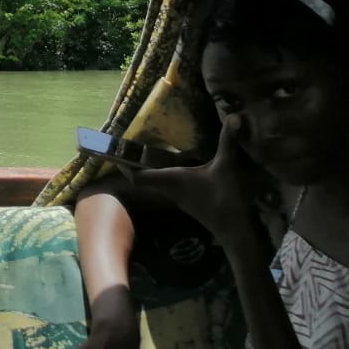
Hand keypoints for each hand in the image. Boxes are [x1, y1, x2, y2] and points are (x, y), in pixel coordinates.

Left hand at [131, 121, 266, 243]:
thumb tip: (234, 116)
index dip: (124, 167)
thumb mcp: (227, 166)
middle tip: (129, 146)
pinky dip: (167, 175)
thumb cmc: (226, 199)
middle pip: (143, 178)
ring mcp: (178, 197)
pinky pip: (170, 186)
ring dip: (150, 169)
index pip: (138, 177)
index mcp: (172, 180)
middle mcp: (170, 189)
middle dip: (135, 164)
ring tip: (149, 151)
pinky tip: (177, 165)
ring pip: (156, 182)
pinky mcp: (189, 201)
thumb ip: (228, 142)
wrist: (235, 231)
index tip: (114, 154)